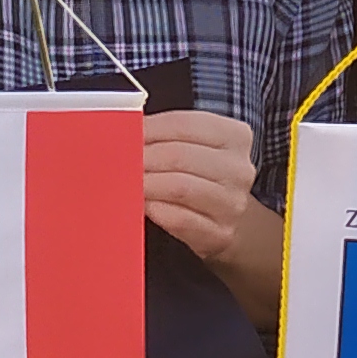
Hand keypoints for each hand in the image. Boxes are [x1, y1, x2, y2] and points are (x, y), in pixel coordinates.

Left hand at [143, 107, 280, 321]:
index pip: (186, 124)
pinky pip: (180, 219)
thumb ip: (170, 136)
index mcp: (236, 136)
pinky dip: (157, 210)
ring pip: (180, 187)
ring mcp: (232, 203)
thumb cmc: (205, 176)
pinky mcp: (220, 233)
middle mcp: (239, 168)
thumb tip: (126, 131)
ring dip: (146, 184)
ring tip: (126, 182)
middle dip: (143, 157)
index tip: (123, 133)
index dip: (150, 128)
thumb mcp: (199, 147)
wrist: (233, 221)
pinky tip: (143, 205)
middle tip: (117, 161)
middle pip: (180, 155)